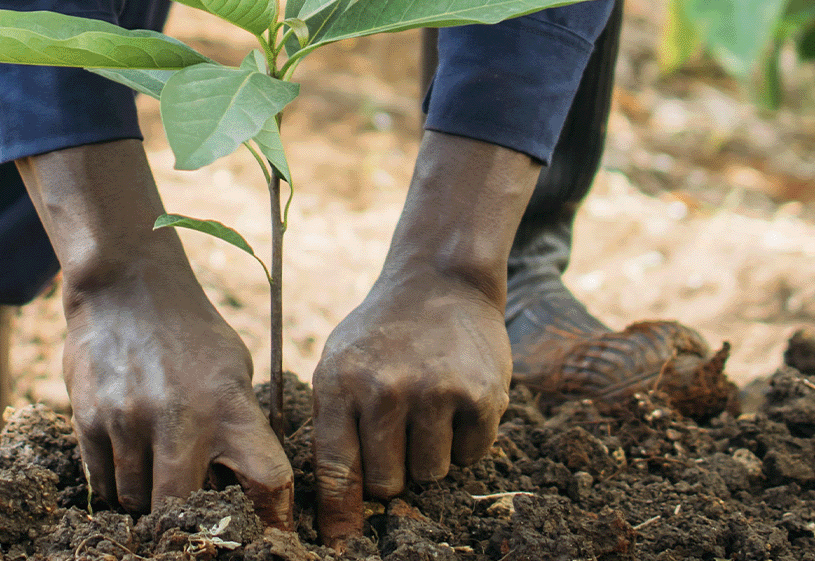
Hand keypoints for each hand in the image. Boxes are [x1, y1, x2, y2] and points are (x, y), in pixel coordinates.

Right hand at [63, 267, 292, 526]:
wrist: (125, 286)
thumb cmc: (189, 331)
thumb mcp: (234, 367)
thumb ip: (241, 424)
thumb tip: (253, 488)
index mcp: (231, 405)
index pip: (270, 478)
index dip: (273, 516)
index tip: (269, 532)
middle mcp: (182, 419)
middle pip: (183, 510)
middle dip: (186, 515)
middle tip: (187, 507)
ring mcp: (131, 422)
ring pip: (137, 501)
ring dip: (146, 498)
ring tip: (153, 470)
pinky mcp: (91, 420)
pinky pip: (102, 484)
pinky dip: (114, 483)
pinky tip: (126, 459)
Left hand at [312, 267, 511, 543]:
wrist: (441, 281)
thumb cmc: (383, 334)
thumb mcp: (340, 363)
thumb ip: (334, 425)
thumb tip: (338, 506)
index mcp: (340, 383)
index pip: (336, 471)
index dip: (340, 516)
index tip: (342, 546)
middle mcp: (384, 389)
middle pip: (387, 484)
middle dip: (393, 472)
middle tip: (398, 433)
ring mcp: (435, 391)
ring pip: (431, 473)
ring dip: (431, 453)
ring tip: (427, 406)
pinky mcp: (481, 395)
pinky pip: (471, 455)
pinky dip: (465, 439)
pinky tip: (457, 398)